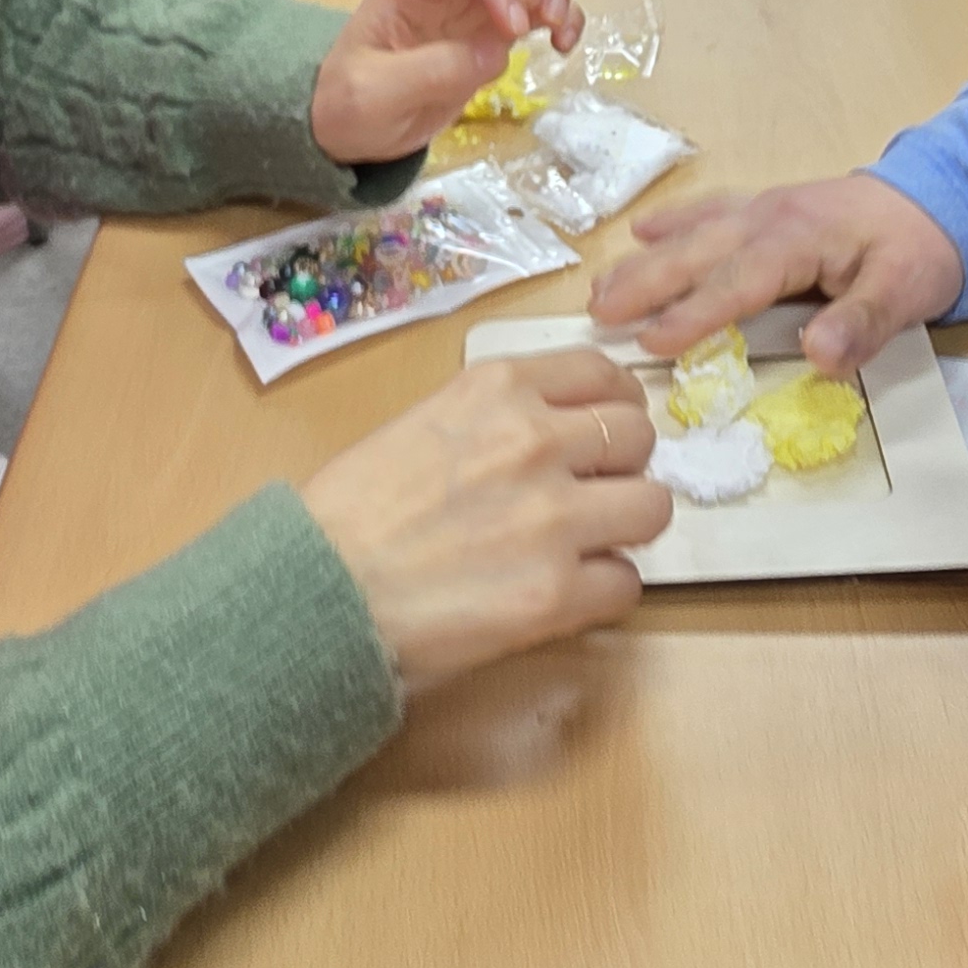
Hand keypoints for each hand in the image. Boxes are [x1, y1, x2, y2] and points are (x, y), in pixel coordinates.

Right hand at [301, 351, 669, 690]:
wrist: (315, 592)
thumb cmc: (349, 513)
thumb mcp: (422, 424)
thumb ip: (493, 420)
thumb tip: (547, 435)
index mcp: (497, 389)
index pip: (602, 372)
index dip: (613, 404)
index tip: (605, 426)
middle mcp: (536, 440)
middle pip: (639, 436)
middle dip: (622, 465)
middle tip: (592, 492)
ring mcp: (555, 517)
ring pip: (652, 507)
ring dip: (624, 527)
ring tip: (588, 544)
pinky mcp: (557, 593)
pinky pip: (627, 584)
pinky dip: (603, 591)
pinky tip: (566, 594)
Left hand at [312, 0, 580, 161]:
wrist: (345, 132)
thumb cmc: (347, 107)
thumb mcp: (372, 95)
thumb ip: (430, 71)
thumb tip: (497, 51)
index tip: (514, 30)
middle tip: (543, 11)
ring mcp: (473, 5)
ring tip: (557, 31)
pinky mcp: (493, 33)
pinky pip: (539, 5)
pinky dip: (563, 15)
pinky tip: (562, 46)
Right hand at [588, 173, 963, 376]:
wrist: (942, 201)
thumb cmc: (919, 250)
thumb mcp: (906, 292)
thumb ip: (861, 324)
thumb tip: (820, 353)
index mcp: (799, 239)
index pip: (737, 282)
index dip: (693, 313)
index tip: (653, 341)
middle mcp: (770, 217)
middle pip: (697, 253)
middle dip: (645, 284)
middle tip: (598, 315)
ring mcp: (764, 207)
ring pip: (692, 233)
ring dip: (645, 261)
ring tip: (600, 289)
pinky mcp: (766, 207)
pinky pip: (709, 211)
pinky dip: (673, 222)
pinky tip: (641, 233)